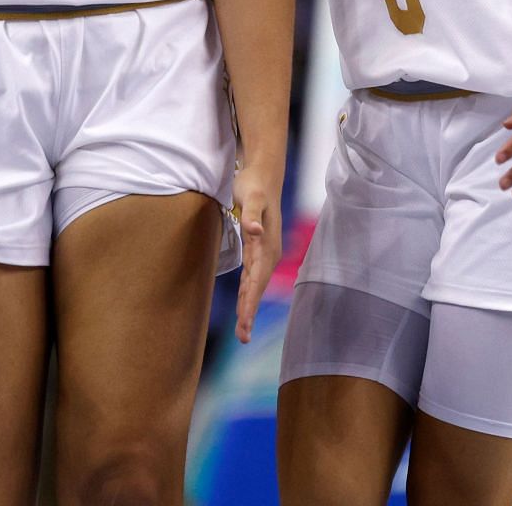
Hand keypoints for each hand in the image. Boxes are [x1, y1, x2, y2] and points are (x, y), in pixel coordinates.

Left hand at [232, 161, 282, 344]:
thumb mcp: (251, 196)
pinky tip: (243, 302)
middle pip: (257, 288)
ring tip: (243, 330)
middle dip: (250, 313)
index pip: (257, 281)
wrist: (263, 173)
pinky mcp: (258, 247)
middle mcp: (269, 252)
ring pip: (255, 285)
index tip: (245, 324)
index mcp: (268, 246)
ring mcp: (265, 251)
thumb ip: (251, 214)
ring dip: (249, 306)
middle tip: (243, 337)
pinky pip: (252, 276)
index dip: (250, 304)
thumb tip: (255, 231)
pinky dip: (247, 292)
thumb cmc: (254, 184)